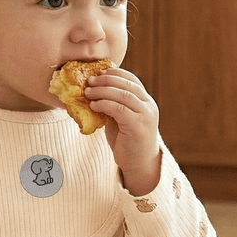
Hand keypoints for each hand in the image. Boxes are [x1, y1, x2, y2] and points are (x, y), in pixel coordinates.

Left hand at [85, 66, 161, 195]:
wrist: (139, 164)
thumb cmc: (127, 142)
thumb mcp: (121, 119)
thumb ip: (114, 105)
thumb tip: (93, 91)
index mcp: (146, 102)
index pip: (132, 80)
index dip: (116, 73)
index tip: (99, 72)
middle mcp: (149, 106)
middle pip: (127, 84)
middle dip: (106, 80)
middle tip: (90, 81)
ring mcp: (146, 116)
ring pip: (123, 95)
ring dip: (103, 91)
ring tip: (87, 92)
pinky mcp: (138, 126)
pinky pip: (119, 109)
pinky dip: (104, 104)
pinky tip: (93, 105)